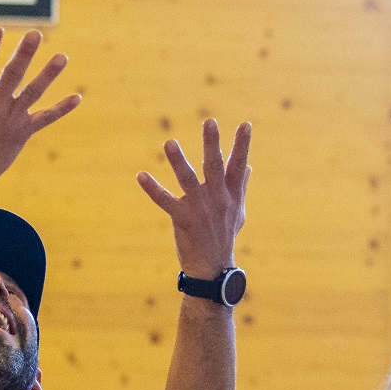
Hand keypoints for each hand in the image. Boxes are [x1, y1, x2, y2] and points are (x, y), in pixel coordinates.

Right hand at [0, 29, 79, 192]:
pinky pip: (46, 118)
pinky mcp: (23, 132)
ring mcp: (12, 119)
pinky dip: (62, 109)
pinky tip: (77, 97)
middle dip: (24, 53)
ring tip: (63, 57)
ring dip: (49, 74)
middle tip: (36, 34)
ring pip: (34, 92)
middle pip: (13, 74)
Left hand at [137, 117, 249, 280]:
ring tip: (169, 143)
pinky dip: (153, 188)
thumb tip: (249, 166)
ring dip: (178, 161)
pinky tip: (141, 175)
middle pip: (215, 167)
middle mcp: (217, 199)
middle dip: (212, 144)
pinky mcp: (183, 219)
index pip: (239, 165)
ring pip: (188, 180)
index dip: (242, 145)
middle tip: (209, 121)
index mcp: (230, 194)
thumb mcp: (238, 210)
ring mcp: (200, 208)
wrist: (213, 267)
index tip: (246, 124)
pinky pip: (165, 201)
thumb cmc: (224, 235)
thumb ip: (240, 186)